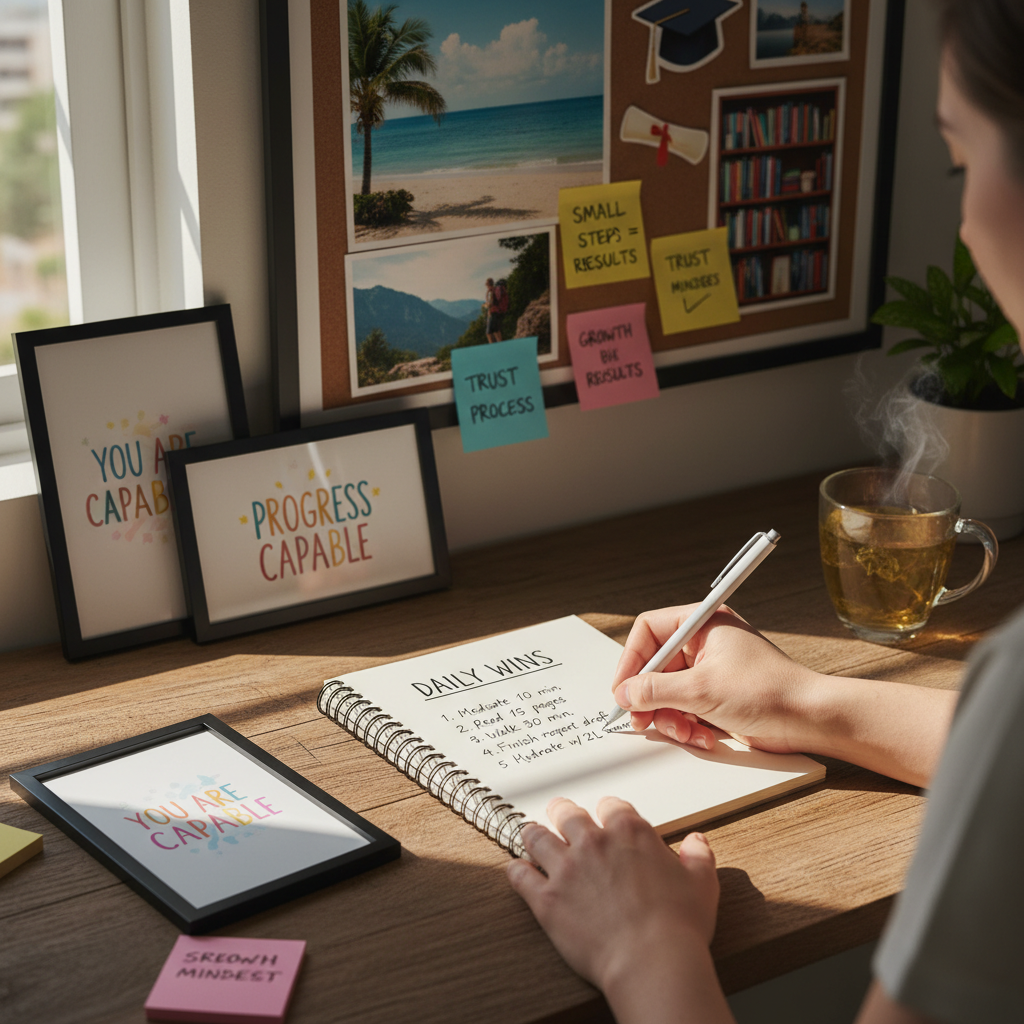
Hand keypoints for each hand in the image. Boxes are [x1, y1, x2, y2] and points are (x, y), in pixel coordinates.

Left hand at [507, 797, 731, 1023]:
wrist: (651, 961)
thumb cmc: (679, 926)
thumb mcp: (702, 885)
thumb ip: (698, 858)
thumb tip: (697, 842)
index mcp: (630, 832)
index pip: (612, 806)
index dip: (608, 811)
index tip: (606, 817)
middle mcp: (593, 842)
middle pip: (568, 814)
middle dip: (564, 813)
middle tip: (561, 814)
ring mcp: (566, 868)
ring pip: (537, 837)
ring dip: (534, 834)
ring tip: (531, 833)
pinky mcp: (546, 898)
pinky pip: (520, 876)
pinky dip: (515, 871)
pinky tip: (514, 869)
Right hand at [610, 606, 821, 755]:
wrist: (809, 719)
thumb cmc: (768, 691)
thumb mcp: (702, 690)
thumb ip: (656, 690)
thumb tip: (624, 694)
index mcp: (702, 624)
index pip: (649, 632)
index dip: (631, 661)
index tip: (622, 690)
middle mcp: (704, 643)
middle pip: (655, 667)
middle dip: (650, 697)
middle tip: (642, 720)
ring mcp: (710, 671)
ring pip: (667, 692)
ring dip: (671, 717)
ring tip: (684, 732)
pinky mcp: (716, 696)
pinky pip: (684, 708)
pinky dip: (687, 725)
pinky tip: (703, 736)